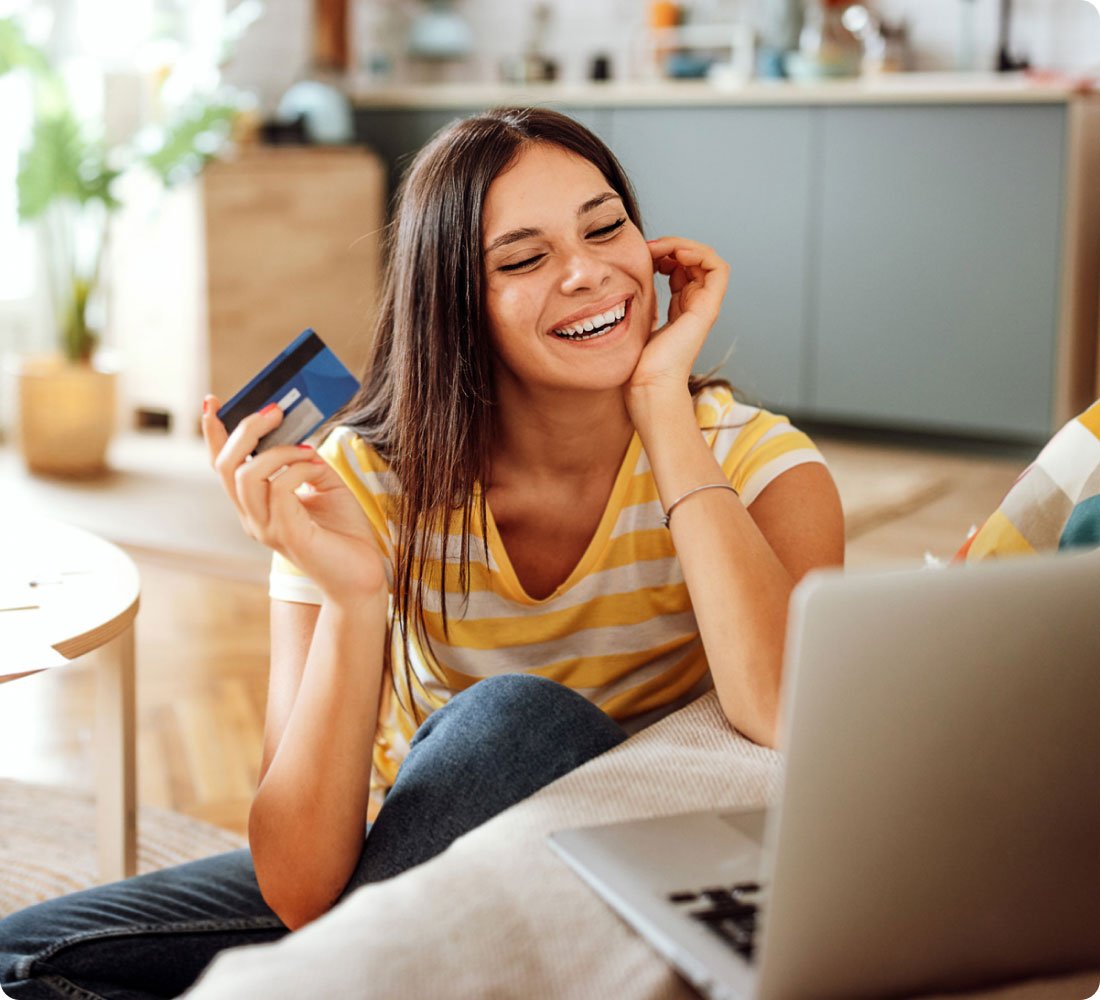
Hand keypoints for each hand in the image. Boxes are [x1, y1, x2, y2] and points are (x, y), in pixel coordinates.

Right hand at [201, 397, 387, 603]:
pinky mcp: (287, 534)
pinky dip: (298, 468)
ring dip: (278, 450)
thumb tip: (298, 435)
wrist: (362, 575)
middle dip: (246, 430)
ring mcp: (266, 528)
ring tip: (307, 448)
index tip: (211, 400)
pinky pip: (279, 489)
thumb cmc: (344, 533)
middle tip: (276, 411)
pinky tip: (317, 468)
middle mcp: (252, 517)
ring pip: (245, 475)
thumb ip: (304, 460)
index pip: (222, 465)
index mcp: (255, 505)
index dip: (213, 432)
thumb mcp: (323, 484)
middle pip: (226, 465)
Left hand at [628, 236, 729, 399]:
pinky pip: (718, 269)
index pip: (679, 269)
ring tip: (662, 249)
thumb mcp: (636, 321)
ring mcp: (704, 307)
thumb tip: (626, 279)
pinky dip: (700, 254)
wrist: (648, 386)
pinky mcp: (707, 309)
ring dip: (685, 246)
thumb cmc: (636, 364)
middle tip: (648, 248)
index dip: (663, 254)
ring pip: (708, 260)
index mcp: (680, 310)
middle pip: (694, 261)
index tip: (641, 254)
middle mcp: (695, 306)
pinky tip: (676, 256)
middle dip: (672, 246)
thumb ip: (639, 300)